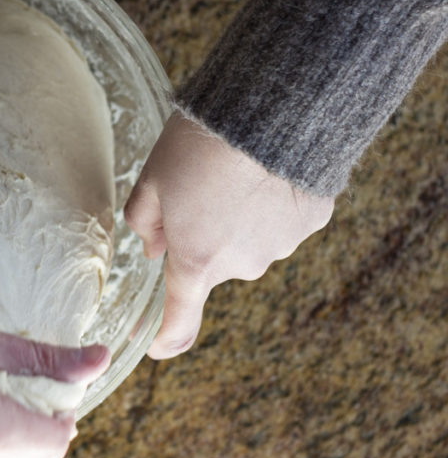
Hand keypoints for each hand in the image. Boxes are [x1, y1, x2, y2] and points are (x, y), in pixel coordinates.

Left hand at [124, 111, 333, 358]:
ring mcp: (281, 244)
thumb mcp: (151, 178)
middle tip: (196, 184)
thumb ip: (143, 221)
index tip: (157, 345)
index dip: (167, 337)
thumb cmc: (198, 146)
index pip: (180, 317)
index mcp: (196, 260)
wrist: (271, 112)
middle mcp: (242, 264)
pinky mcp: (313, 221)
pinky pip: (283, 217)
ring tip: (235, 168)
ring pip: (251, 238)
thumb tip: (153, 249)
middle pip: (214, 260)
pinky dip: (272, 200)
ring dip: (239, 215)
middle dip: (202, 234)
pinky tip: (266, 165)